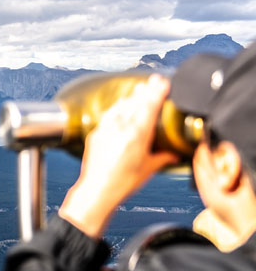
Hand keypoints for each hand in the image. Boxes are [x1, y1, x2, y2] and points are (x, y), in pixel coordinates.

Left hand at [59, 74, 178, 237]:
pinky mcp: (96, 133)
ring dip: (132, 97)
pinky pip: (109, 114)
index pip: (149, 106)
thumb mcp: (149, 168)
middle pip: (136, 102)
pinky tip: (121, 104)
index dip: (157, 91)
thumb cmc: (123, 182)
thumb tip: (174, 154)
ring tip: (140, 89)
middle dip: (146, 90)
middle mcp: (121, 127)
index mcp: (137, 134)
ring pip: (121, 105)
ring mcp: (106, 129)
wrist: (97, 190)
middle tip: (154, 80)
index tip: (162, 82)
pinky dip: (117, 107)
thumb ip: (163, 157)